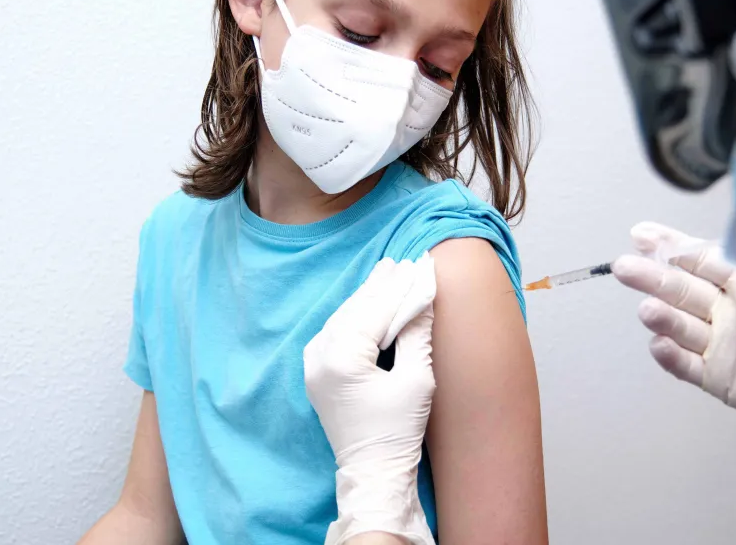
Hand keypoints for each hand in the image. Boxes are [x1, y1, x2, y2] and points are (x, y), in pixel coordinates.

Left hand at [304, 257, 437, 544]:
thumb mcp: (416, 380)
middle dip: (380, 287)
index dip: (399, 287)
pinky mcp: (315, 372)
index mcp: (341, 359)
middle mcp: (319, 357)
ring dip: (366, 298)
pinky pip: (334, 332)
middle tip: (402, 262)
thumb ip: (416, 333)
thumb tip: (422, 295)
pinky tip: (368, 302)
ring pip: (342, 318)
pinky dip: (354, 316)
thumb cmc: (397, 431)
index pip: (375, 311)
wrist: (372, 472)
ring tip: (387, 274)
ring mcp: (312, 365)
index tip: (417, 265)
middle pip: (355, 309)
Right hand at [612, 222, 735, 522]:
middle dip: (651, 277)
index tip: (642, 234)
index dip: (669, 245)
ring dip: (661, 317)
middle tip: (624, 266)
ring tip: (646, 309)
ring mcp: (721, 343)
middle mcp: (726, 311)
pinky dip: (671, 357)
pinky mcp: (720, 376)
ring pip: (682, 326)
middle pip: (681, 290)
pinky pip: (688, 366)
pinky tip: (658, 344)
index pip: (699, 258)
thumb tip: (711, 230)